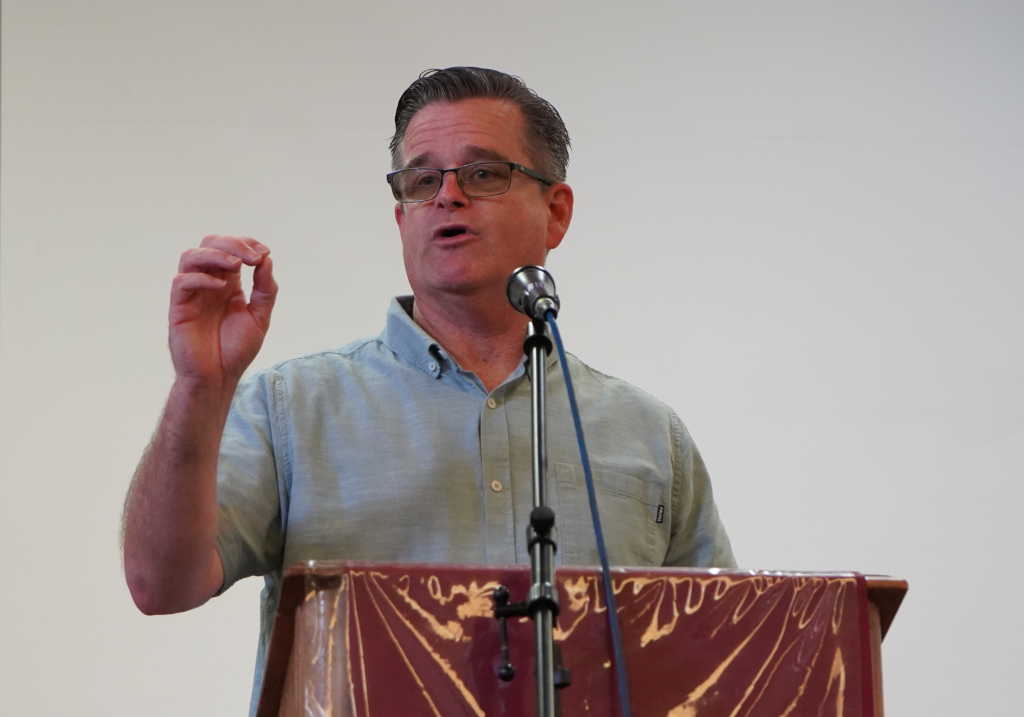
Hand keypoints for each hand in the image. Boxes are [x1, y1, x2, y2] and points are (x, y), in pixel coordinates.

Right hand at [169, 235, 277, 389]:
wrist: (218, 377)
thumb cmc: (236, 349)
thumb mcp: (260, 317)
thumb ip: (265, 289)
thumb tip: (267, 260)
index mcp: (228, 283)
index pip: (231, 249)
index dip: (246, 244)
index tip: (264, 253)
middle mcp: (208, 283)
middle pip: (210, 244)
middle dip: (233, 244)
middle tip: (252, 257)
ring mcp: (192, 293)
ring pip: (191, 256)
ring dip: (215, 254)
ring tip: (236, 264)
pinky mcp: (179, 307)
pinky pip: (182, 281)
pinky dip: (202, 278)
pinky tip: (221, 287)